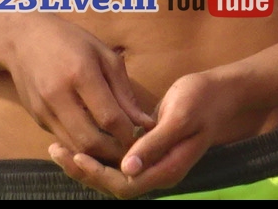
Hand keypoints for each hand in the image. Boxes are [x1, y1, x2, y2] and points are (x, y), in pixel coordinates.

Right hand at [1, 15, 153, 162]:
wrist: (24, 40)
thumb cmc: (73, 42)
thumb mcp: (105, 56)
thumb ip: (124, 91)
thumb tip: (144, 122)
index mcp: (81, 75)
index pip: (109, 117)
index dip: (129, 133)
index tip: (144, 138)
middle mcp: (58, 96)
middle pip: (89, 140)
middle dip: (113, 152)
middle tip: (131, 152)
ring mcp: (43, 110)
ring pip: (73, 146)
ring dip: (97, 155)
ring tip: (116, 150)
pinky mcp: (37, 119)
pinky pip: (62, 140)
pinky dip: (80, 147)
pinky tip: (96, 142)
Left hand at [50, 69, 240, 197]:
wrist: (222, 92)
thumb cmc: (202, 99)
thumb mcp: (180, 117)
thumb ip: (154, 144)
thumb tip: (127, 168)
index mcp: (168, 169)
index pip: (124, 184)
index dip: (97, 173)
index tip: (76, 153)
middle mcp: (159, 174)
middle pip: (113, 185)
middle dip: (83, 171)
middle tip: (55, 149)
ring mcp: (154, 165)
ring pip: (112, 176)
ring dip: (85, 165)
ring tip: (59, 148)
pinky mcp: (149, 154)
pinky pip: (117, 163)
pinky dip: (97, 156)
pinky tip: (80, 142)